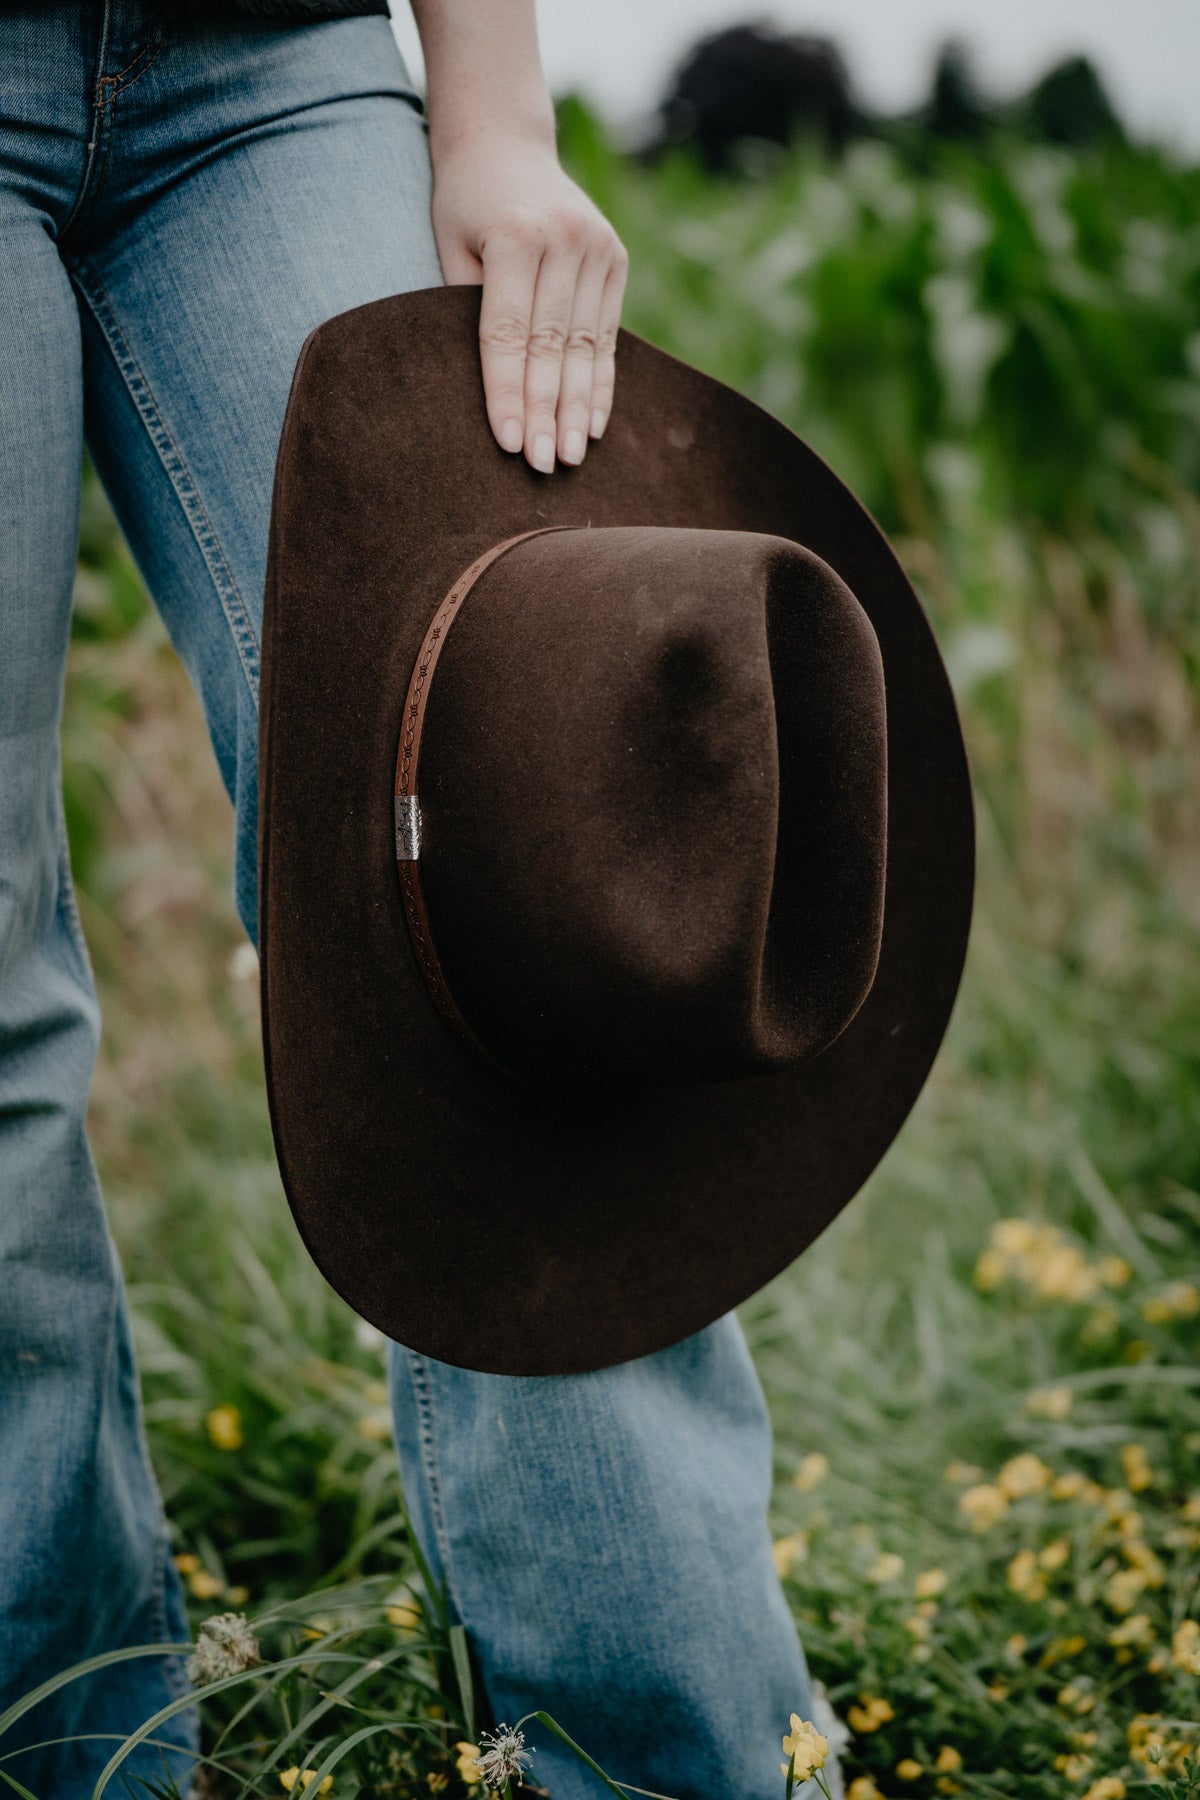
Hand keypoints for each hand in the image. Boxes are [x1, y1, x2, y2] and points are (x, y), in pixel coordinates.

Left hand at [428, 130, 628, 472]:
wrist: (504, 141)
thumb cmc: (464, 204)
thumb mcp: (451, 245)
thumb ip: (469, 308)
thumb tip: (491, 392)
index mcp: (517, 235)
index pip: (509, 334)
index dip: (508, 393)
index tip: (510, 444)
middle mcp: (565, 239)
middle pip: (552, 347)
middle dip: (547, 413)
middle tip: (543, 467)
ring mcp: (598, 247)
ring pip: (585, 347)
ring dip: (578, 410)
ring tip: (570, 457)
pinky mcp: (616, 258)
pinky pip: (607, 335)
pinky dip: (601, 383)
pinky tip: (595, 425)